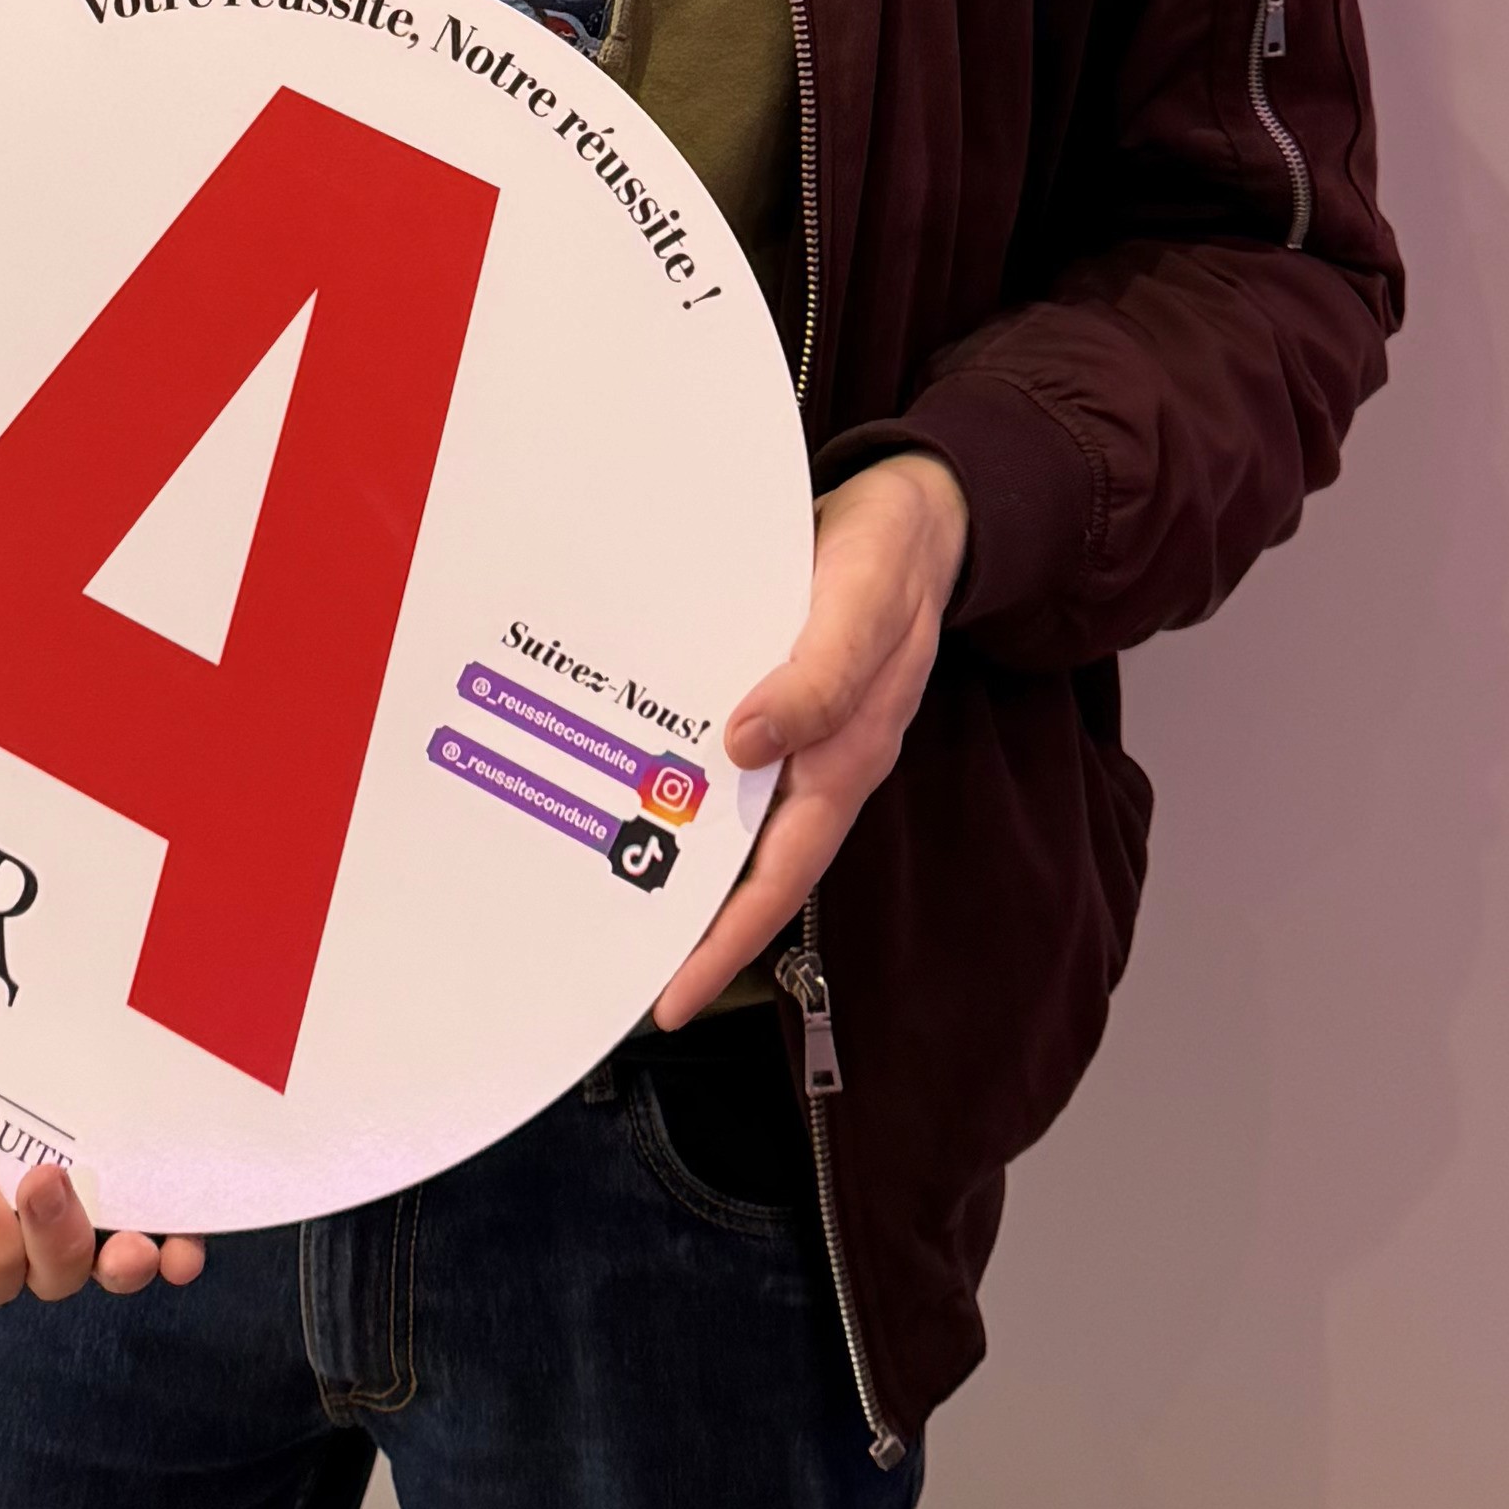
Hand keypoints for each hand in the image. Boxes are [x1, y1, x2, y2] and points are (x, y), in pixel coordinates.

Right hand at [0, 1120, 206, 1306]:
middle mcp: (34, 1231)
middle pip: (47, 1275)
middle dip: (50, 1242)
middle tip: (44, 1180)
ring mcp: (89, 1212)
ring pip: (106, 1265)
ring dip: (120, 1265)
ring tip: (130, 1247)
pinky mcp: (136, 1186)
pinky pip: (162, 1233)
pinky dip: (175, 1248)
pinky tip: (182, 1248)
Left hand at [652, 448, 966, 1031]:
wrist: (909, 510)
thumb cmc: (893, 560)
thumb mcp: (862, 610)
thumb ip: (818, 679)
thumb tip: (745, 743)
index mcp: (844, 761)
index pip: (778, 877)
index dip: (723, 942)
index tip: (669, 999)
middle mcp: (816, 762)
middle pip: (743, 863)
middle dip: (683, 917)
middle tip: (608, 959)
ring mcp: (794, 733)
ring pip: (726, 814)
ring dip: (670, 845)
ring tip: (599, 882)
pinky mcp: (770, 695)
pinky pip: (720, 756)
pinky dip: (676, 775)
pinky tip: (629, 775)